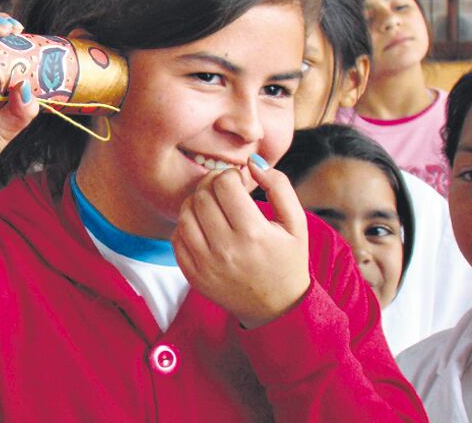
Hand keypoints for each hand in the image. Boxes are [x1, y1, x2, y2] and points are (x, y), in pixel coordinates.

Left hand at [171, 159, 310, 328]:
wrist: (277, 308)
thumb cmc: (288, 259)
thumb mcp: (296, 223)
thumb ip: (279, 186)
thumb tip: (252, 163)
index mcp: (253, 233)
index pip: (224, 185)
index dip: (229, 174)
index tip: (238, 181)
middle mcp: (226, 249)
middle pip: (201, 196)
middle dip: (211, 184)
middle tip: (223, 189)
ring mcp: (206, 264)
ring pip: (184, 215)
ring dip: (196, 202)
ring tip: (212, 205)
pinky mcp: (193, 275)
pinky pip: (176, 238)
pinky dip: (187, 226)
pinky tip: (204, 227)